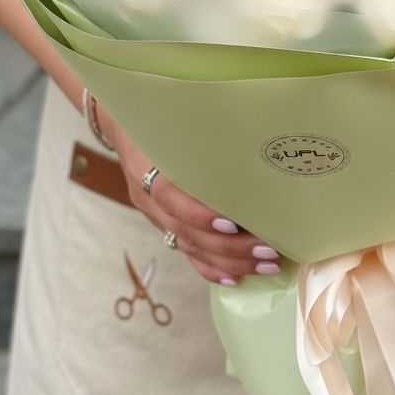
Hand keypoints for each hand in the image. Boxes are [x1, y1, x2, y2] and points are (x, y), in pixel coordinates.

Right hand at [97, 106, 283, 284]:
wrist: (125, 124)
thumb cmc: (159, 117)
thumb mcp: (172, 119)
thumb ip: (199, 134)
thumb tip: (250, 136)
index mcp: (146, 166)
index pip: (169, 196)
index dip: (198, 214)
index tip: (232, 223)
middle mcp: (148, 197)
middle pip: (186, 231)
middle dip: (230, 246)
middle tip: (269, 249)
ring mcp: (154, 215)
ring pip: (190, 247)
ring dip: (230, 260)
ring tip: (266, 264)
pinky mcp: (163, 225)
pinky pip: (186, 253)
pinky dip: (211, 268)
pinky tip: (235, 277)